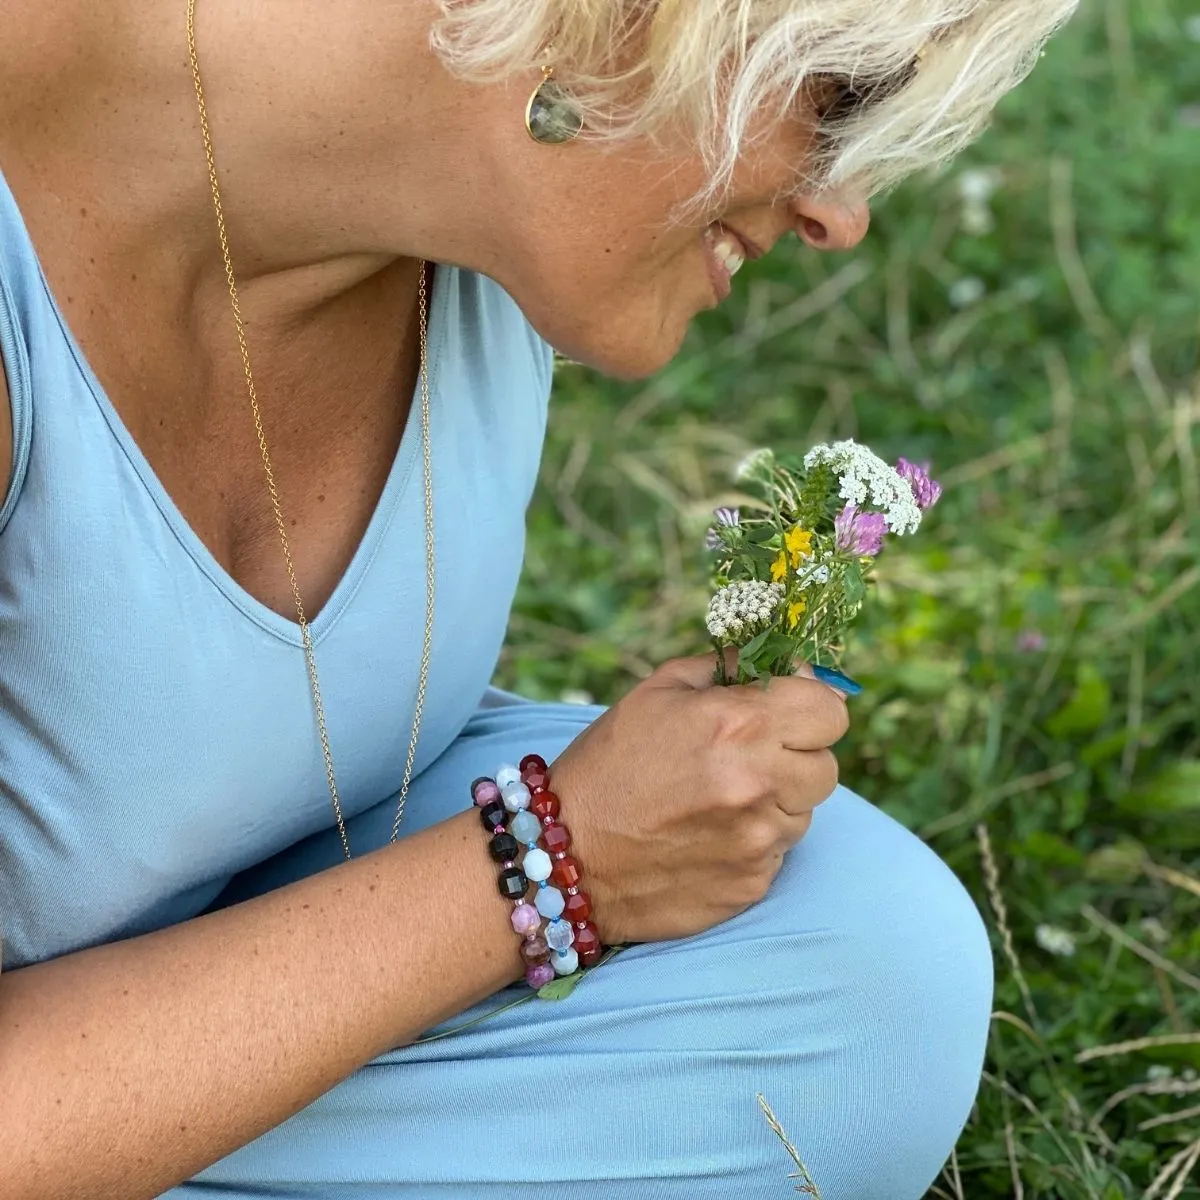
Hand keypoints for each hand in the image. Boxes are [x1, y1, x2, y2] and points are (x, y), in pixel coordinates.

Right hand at [551, 653, 849, 943]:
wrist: (566, 857)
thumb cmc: (608, 763)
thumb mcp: (658, 691)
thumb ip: (730, 669)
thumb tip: (790, 668)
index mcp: (739, 725)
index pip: (831, 710)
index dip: (810, 707)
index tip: (786, 711)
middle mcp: (758, 784)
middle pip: (827, 765)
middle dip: (795, 756)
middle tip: (746, 758)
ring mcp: (759, 841)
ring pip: (805, 812)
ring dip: (776, 802)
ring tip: (716, 800)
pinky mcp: (753, 885)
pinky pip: (779, 854)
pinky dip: (754, 842)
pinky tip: (706, 835)